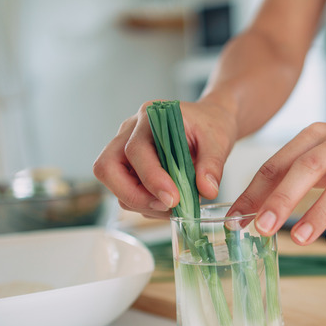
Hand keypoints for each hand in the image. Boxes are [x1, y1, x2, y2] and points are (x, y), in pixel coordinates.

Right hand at [93, 100, 236, 218]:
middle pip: (107, 168)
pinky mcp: (130, 167)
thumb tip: (207, 191)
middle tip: (166, 206)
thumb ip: (212, 164)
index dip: (151, 178)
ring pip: (114, 184)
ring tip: (175, 207)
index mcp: (150, 118)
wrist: (209, 122)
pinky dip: (146, 204)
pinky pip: (126, 191)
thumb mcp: (219, 140)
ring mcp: (125, 150)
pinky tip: (170, 204)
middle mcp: (129, 132)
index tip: (173, 199)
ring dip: (141, 203)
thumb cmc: (210, 126)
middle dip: (133, 195)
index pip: (136, 150)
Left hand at [228, 118, 325, 245]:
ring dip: (319, 213)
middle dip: (282, 199)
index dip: (254, 191)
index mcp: (315, 135)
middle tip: (262, 227)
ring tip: (299, 239)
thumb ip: (288, 178)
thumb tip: (250, 212)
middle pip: (307, 168)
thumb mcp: (319, 154)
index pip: (278, 163)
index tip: (235, 219)